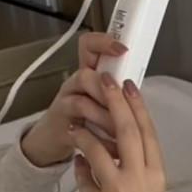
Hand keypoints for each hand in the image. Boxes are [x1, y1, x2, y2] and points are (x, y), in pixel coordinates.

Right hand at [20, 32, 127, 167]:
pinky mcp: (60, 127)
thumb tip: (139, 95)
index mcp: (89, 75)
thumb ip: (118, 96)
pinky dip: (98, 140)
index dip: (102, 42)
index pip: (88, 47)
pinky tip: (113, 149)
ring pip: (82, 102)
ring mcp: (64, 105)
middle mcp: (74, 85)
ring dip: (105, 118)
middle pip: (85, 76)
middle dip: (108, 92)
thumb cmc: (84, 122)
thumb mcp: (103, 104)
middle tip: (123, 108)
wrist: (52, 143)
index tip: (123, 49)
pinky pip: (78, 131)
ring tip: (121, 133)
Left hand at [69, 74, 188, 191]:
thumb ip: (128, 173)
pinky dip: (80, 157)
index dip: (139, 107)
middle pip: (130, 131)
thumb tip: (100, 154)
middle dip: (117, 102)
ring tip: (76, 116)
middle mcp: (143, 177)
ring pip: (104, 146)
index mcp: (158, 174)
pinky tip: (74, 150)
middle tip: (107, 80)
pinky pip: (87, 170)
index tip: (130, 86)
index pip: (149, 133)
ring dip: (88, 128)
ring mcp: (123, 188)